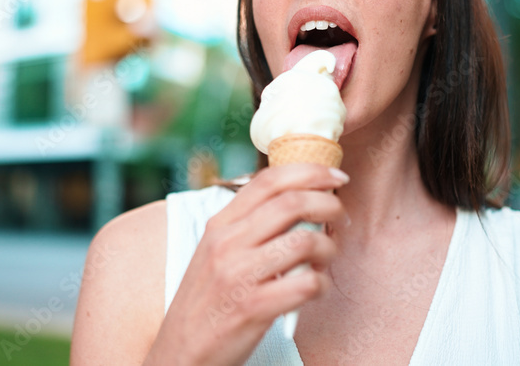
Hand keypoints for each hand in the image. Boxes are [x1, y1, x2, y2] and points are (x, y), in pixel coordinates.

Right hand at [146, 163, 347, 365]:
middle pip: (292, 203)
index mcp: (219, 225)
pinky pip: (305, 284)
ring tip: (326, 259)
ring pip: (304, 241)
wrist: (179, 354)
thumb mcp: (215, 254)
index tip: (336, 177)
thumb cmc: (206, 303)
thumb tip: (298, 202)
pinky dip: (321, 285)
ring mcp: (238, 275)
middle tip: (340, 218)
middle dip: (329, 205)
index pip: (268, 179)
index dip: (310, 171)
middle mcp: (226, 244)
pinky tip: (316, 289)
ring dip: (328, 248)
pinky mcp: (252, 308)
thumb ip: (249, 226)